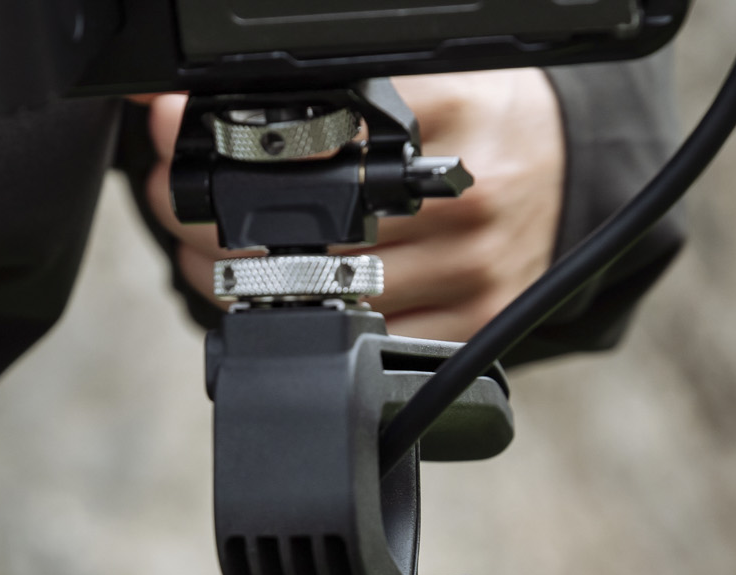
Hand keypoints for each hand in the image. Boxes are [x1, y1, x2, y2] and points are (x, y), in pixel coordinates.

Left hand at [139, 70, 567, 342]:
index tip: (179, 149)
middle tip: (177, 206)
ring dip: (244, 281)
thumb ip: (316, 86)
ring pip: (329, 293)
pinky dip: (304, 323)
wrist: (565, 168)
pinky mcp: (474, 322)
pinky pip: (367, 336)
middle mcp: (470, 191)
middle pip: (314, 227)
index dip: (239, 153)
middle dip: (220, 223)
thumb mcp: (414, 77)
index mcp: (454, 109)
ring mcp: (475, 266)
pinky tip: (272, 296)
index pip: (322, 135)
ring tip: (206, 254)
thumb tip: (170, 99)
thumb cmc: (474, 118)